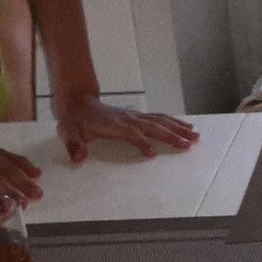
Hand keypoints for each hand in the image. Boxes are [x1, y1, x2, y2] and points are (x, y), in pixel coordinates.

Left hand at [55, 96, 198, 162]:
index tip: (152, 155)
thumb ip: (73, 145)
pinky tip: (186, 127)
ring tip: (194, 135)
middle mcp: (127, 119)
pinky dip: (175, 122)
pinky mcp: (138, 116)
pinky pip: (160, 117)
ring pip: (160, 121)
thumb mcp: (67, 133)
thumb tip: (78, 157)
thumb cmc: (75, 121)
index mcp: (112, 124)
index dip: (142, 143)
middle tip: (188, 144)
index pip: (131, 133)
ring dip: (178, 128)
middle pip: (153, 126)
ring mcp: (135, 116)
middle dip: (171, 135)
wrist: (78, 103)